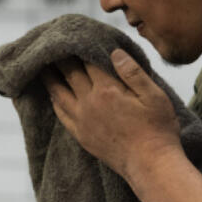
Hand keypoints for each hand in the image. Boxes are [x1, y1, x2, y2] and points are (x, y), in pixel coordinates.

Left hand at [41, 49, 181, 180]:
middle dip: (60, 57)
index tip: (72, 36)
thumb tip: (113, 52)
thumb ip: (133, 72)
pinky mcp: (82, 136)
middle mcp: (90, 103)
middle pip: (69, 73)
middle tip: (51, 44)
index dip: (79, 46)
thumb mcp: (154, 96)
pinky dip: (54, 101)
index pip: (87, 60)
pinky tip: (53, 95)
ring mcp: (83, 121)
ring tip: (43, 66)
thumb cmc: (158, 129)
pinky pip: (61, 114)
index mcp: (108, 89)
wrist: (151, 165)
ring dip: (50, 77)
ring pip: (58, 93)